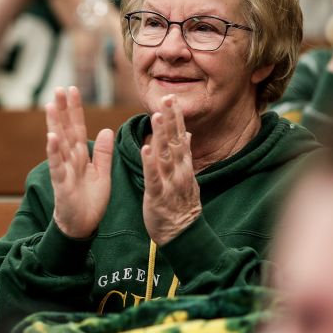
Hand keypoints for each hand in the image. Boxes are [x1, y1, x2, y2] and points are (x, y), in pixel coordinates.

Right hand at [47, 86, 114, 239]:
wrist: (83, 227)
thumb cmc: (90, 201)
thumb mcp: (102, 173)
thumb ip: (103, 153)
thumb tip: (106, 129)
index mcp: (80, 156)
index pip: (77, 127)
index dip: (75, 109)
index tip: (73, 89)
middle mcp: (69, 160)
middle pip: (66, 130)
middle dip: (62, 109)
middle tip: (58, 88)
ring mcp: (64, 171)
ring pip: (59, 144)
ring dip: (54, 124)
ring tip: (50, 105)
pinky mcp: (62, 184)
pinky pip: (58, 166)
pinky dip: (54, 152)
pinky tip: (51, 137)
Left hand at [141, 95, 201, 245]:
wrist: (182, 234)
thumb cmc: (180, 204)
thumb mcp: (186, 176)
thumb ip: (184, 154)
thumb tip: (186, 133)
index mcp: (183, 165)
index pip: (180, 136)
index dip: (176, 117)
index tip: (171, 98)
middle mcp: (179, 170)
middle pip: (175, 141)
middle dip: (171, 119)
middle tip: (167, 98)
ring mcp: (170, 182)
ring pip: (165, 155)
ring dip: (161, 135)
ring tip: (156, 117)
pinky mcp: (158, 196)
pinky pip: (154, 177)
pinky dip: (150, 163)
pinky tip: (146, 148)